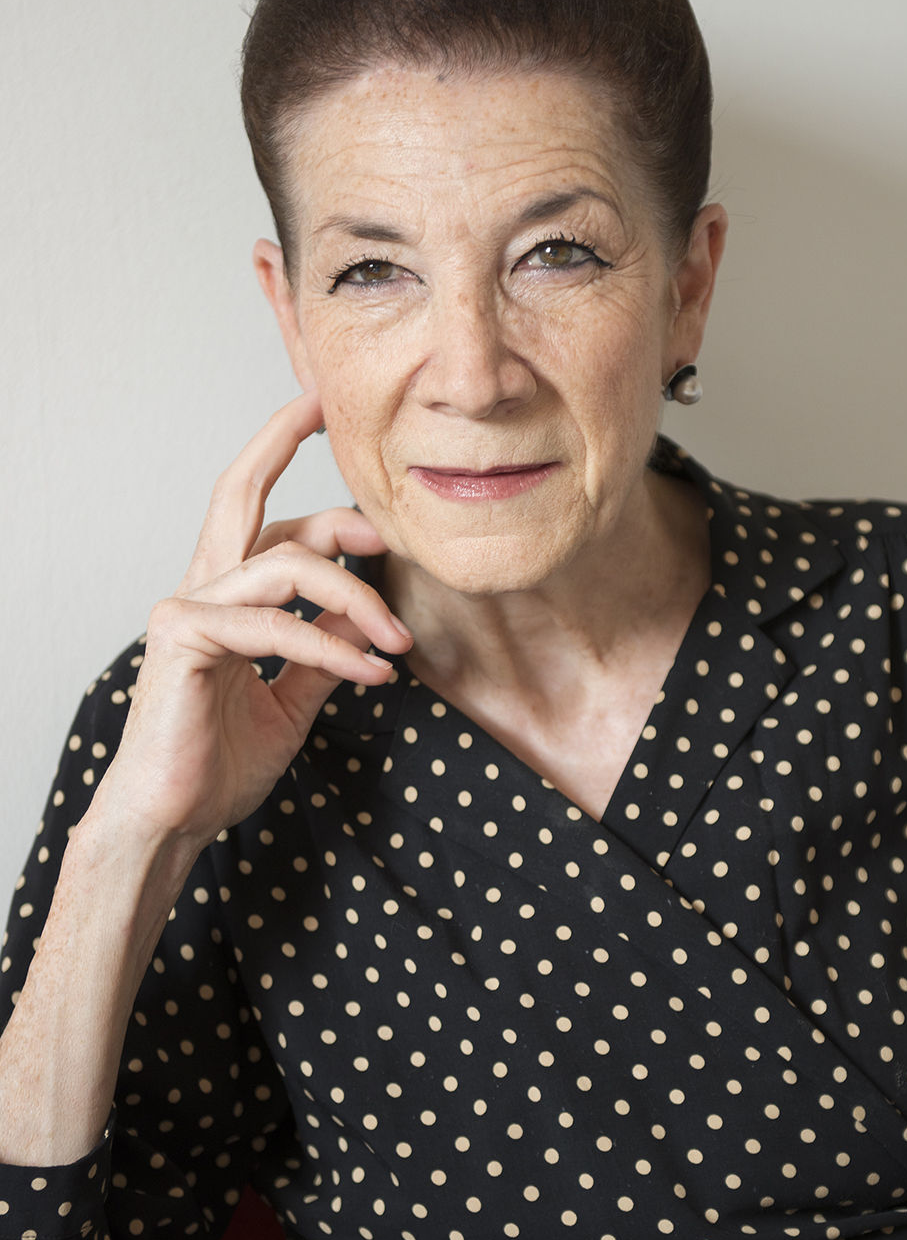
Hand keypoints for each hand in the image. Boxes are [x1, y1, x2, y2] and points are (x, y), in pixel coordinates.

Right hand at [95, 392, 411, 857]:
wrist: (172, 820)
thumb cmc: (221, 760)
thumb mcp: (293, 697)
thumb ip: (325, 648)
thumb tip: (369, 613)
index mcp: (225, 593)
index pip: (258, 507)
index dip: (286, 455)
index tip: (328, 418)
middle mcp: (202, 586)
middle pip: (243, 491)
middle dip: (289, 446)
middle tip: (378, 489)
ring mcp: (187, 606)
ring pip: (288, 563)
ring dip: (359, 597)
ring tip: (401, 641)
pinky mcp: (183, 638)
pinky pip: (276, 626)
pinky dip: (333, 648)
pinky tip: (374, 673)